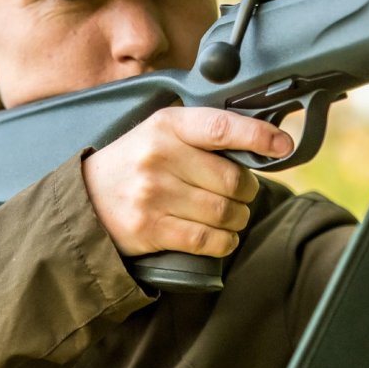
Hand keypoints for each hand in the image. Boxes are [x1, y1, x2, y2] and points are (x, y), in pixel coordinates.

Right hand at [82, 107, 293, 257]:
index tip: (283, 145)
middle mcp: (159, 157)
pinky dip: (224, 241)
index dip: (259, 137)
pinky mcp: (150, 229)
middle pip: (232, 179)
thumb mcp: (160, 132)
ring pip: (224, 212)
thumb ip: (204, 134)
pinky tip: (221, 236)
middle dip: (248, 191)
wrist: (85, 199)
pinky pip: (208, 239)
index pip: (222, 127)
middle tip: (241, 192)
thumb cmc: (135, 162)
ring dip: (238, 218)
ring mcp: (153, 194)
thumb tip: (262, 142)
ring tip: (231, 215)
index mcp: (166, 126)